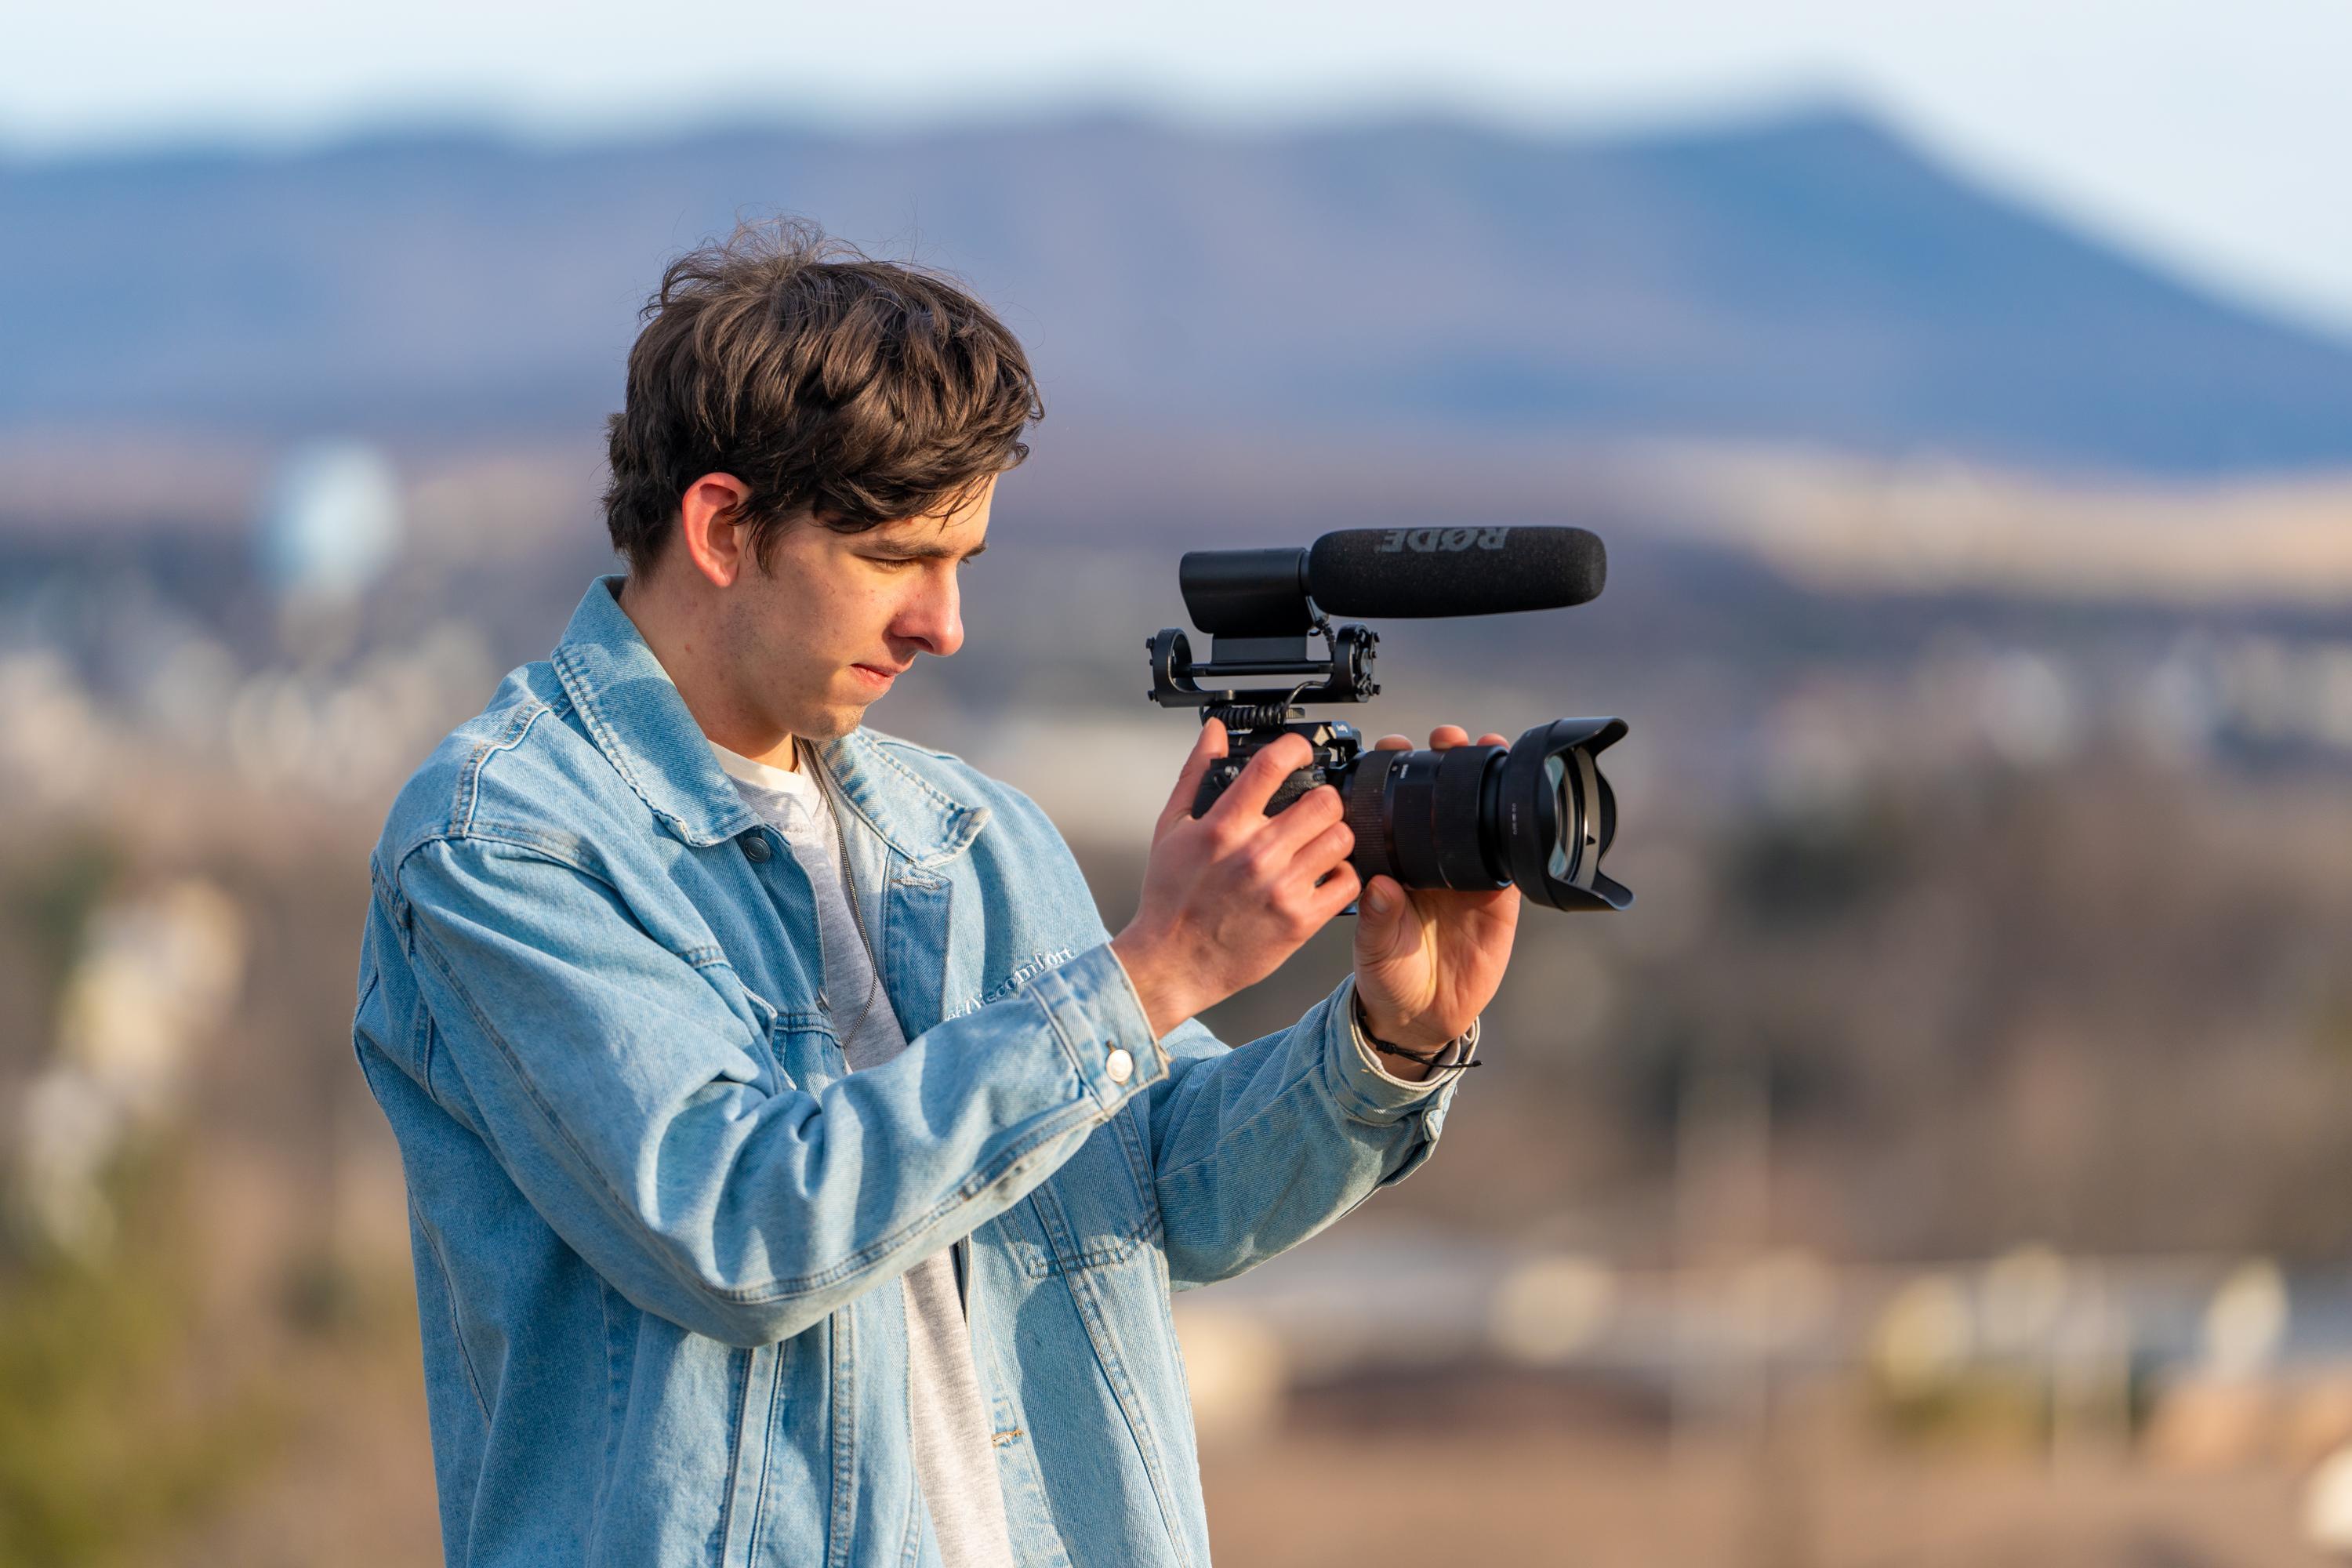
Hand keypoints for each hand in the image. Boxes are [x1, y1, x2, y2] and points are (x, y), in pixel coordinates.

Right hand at [1111, 719, 1360, 1036]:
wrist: (1172, 963)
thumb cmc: (1170, 899)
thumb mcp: (1171, 827)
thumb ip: (1196, 774)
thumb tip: (1214, 732)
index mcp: (1223, 827)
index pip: (1272, 765)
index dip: (1296, 748)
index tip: (1301, 752)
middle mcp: (1255, 855)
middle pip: (1323, 802)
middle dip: (1323, 797)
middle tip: (1313, 807)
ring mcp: (1281, 889)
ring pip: (1341, 839)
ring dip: (1334, 835)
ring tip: (1317, 842)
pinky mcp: (1300, 921)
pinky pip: (1348, 883)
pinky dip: (1342, 875)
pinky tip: (1323, 875)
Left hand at [1352, 726, 1521, 1076]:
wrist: (1421, 1015)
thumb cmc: (1387, 974)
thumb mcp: (1373, 948)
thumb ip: (1377, 921)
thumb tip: (1379, 887)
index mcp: (1394, 863)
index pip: (1395, 809)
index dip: (1396, 775)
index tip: (1393, 748)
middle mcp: (1430, 862)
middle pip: (1441, 802)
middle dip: (1447, 762)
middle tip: (1447, 739)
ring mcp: (1466, 876)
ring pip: (1478, 820)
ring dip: (1484, 784)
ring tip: (1487, 749)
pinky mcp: (1498, 899)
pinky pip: (1510, 860)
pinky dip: (1515, 834)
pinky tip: (1517, 808)